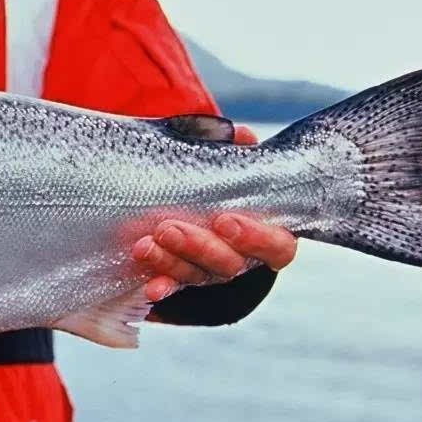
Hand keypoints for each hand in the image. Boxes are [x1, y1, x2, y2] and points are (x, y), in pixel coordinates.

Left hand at [132, 124, 297, 301]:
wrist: (186, 194)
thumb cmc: (218, 176)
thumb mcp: (227, 159)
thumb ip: (235, 149)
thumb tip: (242, 135)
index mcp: (266, 231)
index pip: (276, 246)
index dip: (255, 238)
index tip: (225, 220)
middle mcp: (241, 256)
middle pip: (230, 264)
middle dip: (199, 247)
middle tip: (168, 228)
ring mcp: (211, 270)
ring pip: (197, 274)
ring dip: (171, 262)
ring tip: (145, 245)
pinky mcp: (182, 276)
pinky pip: (173, 286)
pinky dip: (162, 285)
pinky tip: (150, 287)